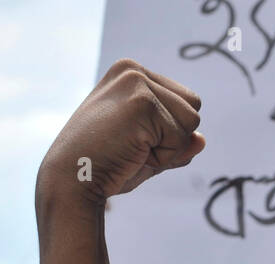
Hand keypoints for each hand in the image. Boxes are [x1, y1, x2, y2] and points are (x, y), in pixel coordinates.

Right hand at [37, 58, 204, 209]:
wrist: (72, 183)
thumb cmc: (103, 168)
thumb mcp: (146, 152)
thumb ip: (175, 143)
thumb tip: (202, 140)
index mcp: (131, 75)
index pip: (184, 102)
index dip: (167, 134)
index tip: (131, 141)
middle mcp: (133, 70)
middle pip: (193, 107)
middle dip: (173, 139)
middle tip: (133, 148)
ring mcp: (136, 83)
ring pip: (192, 121)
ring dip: (169, 148)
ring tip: (131, 149)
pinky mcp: (142, 102)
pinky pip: (181, 137)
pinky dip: (163, 156)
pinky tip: (130, 153)